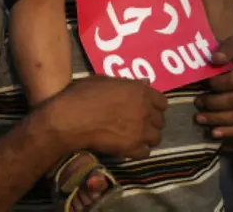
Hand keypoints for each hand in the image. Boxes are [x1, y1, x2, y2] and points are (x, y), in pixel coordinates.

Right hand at [46, 75, 167, 159]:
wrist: (70, 118)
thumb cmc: (83, 94)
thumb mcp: (104, 80)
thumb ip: (127, 84)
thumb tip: (145, 84)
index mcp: (139, 91)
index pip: (162, 102)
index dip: (154, 105)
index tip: (146, 107)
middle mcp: (144, 110)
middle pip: (160, 120)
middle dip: (151, 121)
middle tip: (138, 122)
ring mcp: (140, 130)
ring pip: (156, 137)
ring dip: (147, 136)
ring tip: (135, 136)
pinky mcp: (132, 148)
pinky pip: (145, 152)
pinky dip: (139, 150)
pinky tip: (129, 146)